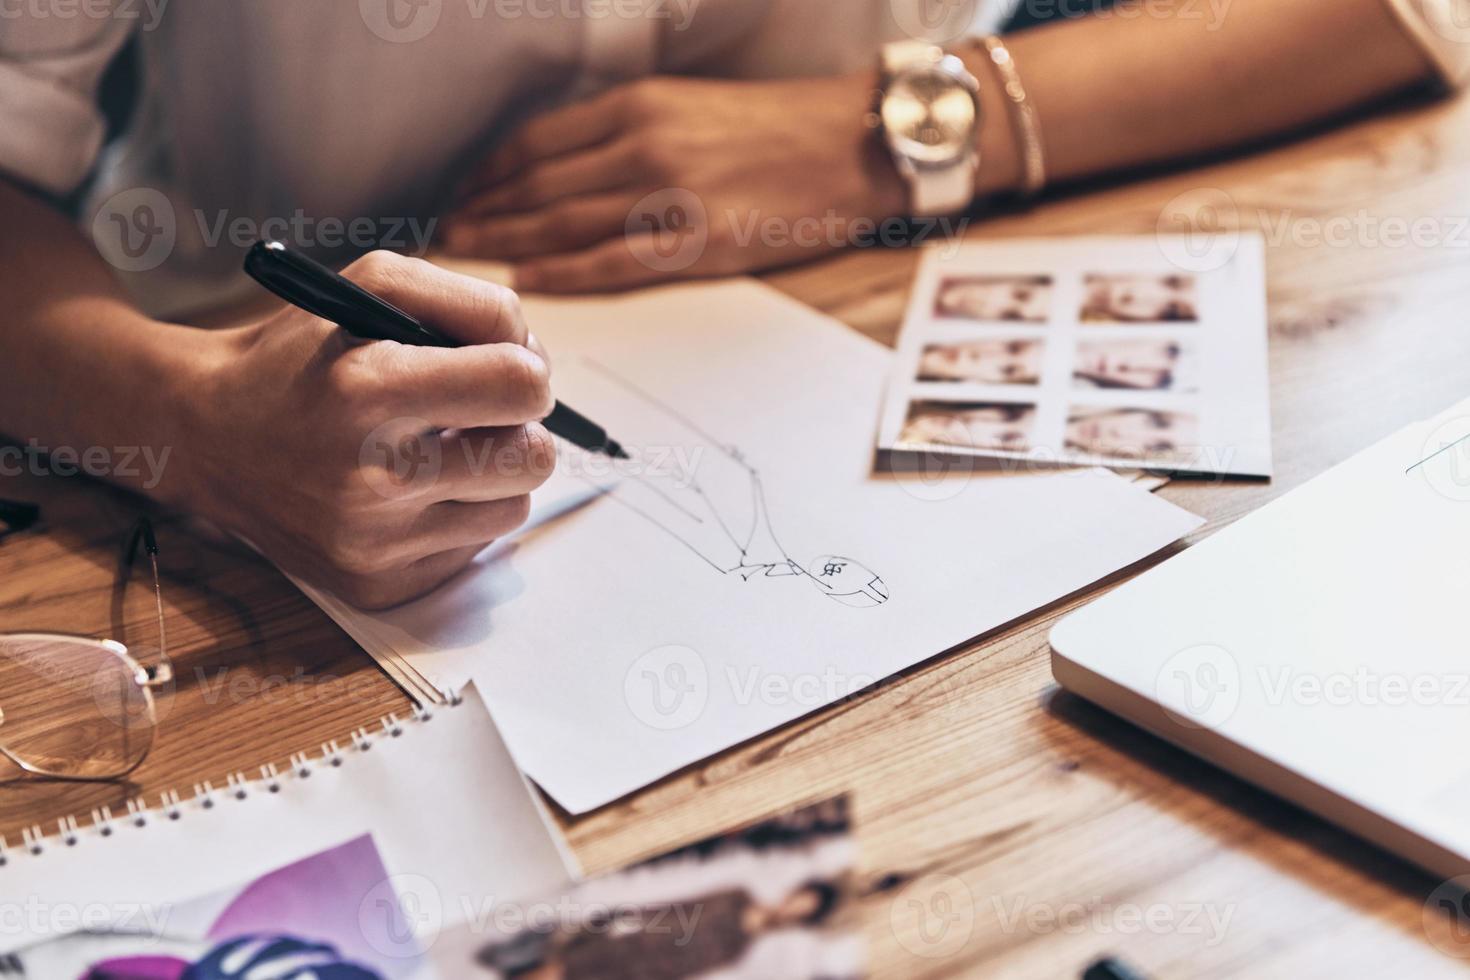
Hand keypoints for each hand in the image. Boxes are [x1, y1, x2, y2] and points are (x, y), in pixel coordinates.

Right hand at [178, 252, 555, 607]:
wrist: (209, 438)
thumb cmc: (304, 357)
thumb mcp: (373, 285)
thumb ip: (472, 302)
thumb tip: (536, 360)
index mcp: (368, 389)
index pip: (520, 386)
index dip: (526, 369)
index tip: (502, 368)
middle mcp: (371, 476)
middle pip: (534, 458)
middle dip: (518, 427)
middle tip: (477, 413)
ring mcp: (375, 543)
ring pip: (514, 507)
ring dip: (490, 475)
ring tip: (435, 450)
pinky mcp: (378, 586)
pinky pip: (474, 549)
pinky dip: (457, 515)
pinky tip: (409, 493)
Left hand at [438, 73, 906, 292]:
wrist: (851, 144)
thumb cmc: (777, 127)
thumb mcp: (691, 106)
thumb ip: (628, 130)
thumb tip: (565, 166)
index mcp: (640, 107)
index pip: (537, 142)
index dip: (489, 172)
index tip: (463, 192)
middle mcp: (643, 145)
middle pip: (537, 185)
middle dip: (483, 212)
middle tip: (446, 237)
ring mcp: (668, 196)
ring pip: (562, 223)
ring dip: (506, 242)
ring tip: (470, 260)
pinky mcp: (698, 243)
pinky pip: (612, 262)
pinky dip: (563, 271)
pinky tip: (527, 279)